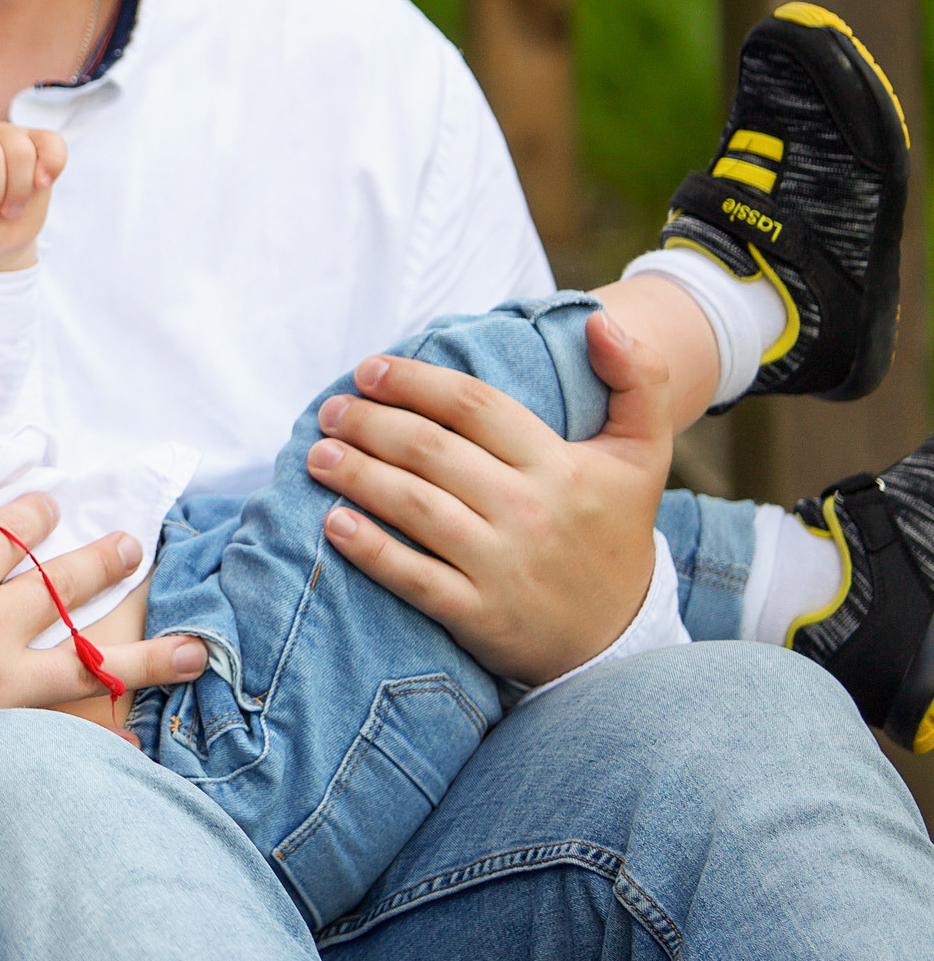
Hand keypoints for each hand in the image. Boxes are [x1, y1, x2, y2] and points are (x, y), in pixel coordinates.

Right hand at [0, 464, 204, 801]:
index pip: (10, 531)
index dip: (35, 514)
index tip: (51, 503)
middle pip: (62, 585)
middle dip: (103, 562)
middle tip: (133, 547)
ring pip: (88, 659)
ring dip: (145, 650)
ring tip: (193, 646)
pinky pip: (61, 728)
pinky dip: (104, 736)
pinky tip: (140, 745)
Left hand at [304, 311, 673, 685]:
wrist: (620, 638)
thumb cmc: (614, 528)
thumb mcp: (642, 454)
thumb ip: (638, 380)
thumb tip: (600, 322)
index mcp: (559, 465)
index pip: (472, 406)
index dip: (414, 381)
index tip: (368, 369)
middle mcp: (530, 511)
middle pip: (431, 450)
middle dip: (370, 423)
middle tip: (330, 410)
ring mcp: (503, 565)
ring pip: (415, 506)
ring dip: (357, 475)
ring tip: (318, 455)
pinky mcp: (480, 615)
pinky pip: (413, 577)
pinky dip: (370, 549)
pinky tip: (332, 523)